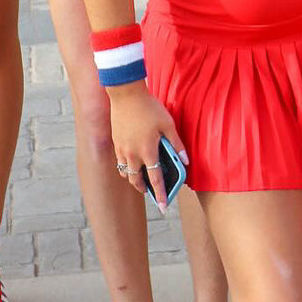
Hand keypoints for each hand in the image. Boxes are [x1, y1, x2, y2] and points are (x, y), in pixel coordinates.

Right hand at [109, 83, 187, 211]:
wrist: (125, 94)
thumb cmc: (149, 107)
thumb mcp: (167, 124)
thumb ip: (176, 144)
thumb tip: (185, 160)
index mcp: (147, 151)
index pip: (155, 179)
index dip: (160, 194)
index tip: (164, 207)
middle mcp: (133, 154)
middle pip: (137, 180)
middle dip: (144, 189)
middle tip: (151, 192)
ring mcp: (122, 149)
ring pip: (126, 173)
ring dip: (134, 179)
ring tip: (141, 179)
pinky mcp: (116, 142)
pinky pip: (120, 162)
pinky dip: (127, 167)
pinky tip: (133, 162)